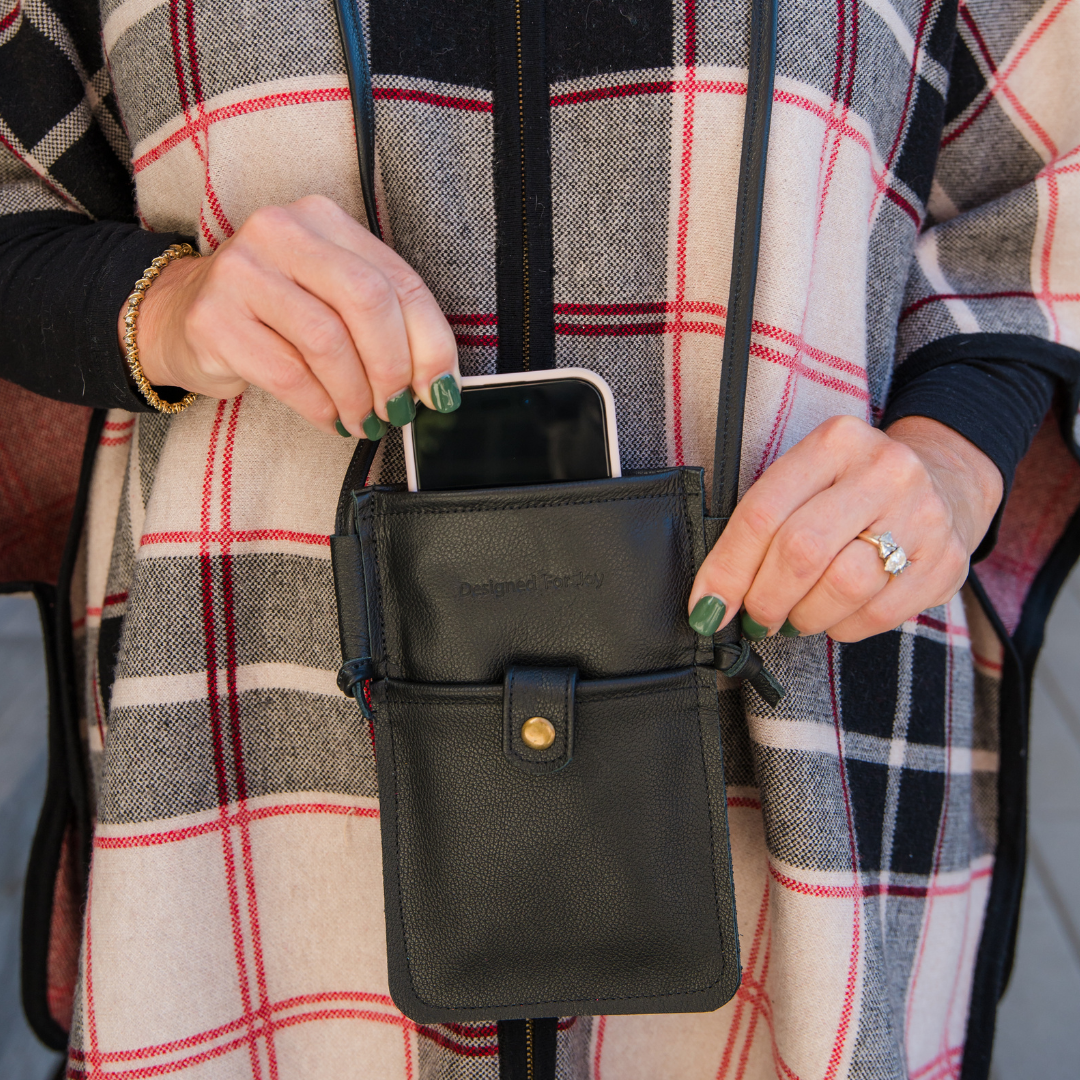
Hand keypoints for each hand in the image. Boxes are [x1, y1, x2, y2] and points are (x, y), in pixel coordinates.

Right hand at [117, 195, 459, 437]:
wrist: (181, 313)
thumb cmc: (274, 311)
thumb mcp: (331, 298)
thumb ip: (384, 323)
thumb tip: (437, 382)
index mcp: (325, 220)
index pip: (398, 280)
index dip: (430, 343)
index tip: (440, 390)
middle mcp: (281, 231)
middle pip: (366, 300)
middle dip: (394, 367)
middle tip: (400, 408)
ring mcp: (241, 271)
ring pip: (327, 341)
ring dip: (357, 394)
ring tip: (365, 420)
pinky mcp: (213, 318)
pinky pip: (287, 373)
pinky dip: (320, 406)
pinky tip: (331, 418)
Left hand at [687, 414, 1003, 642]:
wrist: (941, 481)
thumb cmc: (849, 489)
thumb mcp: (806, 480)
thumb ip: (762, 525)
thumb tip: (713, 599)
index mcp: (835, 442)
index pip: (763, 513)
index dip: (727, 569)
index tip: (706, 608)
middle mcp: (884, 470)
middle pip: (802, 551)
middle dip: (765, 598)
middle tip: (754, 618)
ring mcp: (923, 514)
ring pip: (843, 587)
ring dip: (804, 616)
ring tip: (795, 615)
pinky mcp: (947, 560)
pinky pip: (878, 614)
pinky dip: (843, 627)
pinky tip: (835, 615)